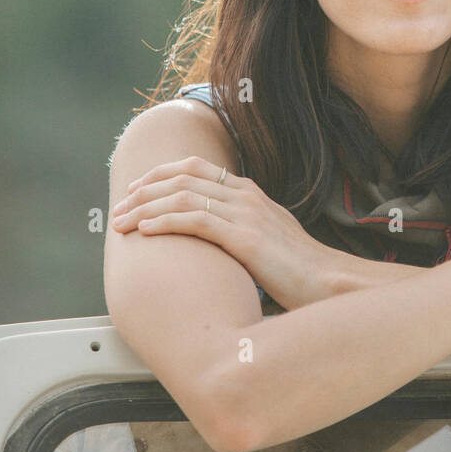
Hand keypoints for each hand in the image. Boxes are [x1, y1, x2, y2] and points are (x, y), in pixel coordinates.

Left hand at [111, 154, 350, 309]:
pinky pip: (196, 220)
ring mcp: (247, 214)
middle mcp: (246, 196)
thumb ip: (241, 232)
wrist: (331, 284)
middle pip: (183, 177)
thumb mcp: (268, 241)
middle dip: (144, 190)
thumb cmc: (300, 273)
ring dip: (146, 207)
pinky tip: (147, 231)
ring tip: (122, 221)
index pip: (196, 168)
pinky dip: (165, 222)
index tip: (135, 189)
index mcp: (251, 193)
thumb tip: (211, 241)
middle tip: (119, 206)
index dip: (160, 174)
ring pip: (183, 196)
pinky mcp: (246, 238)